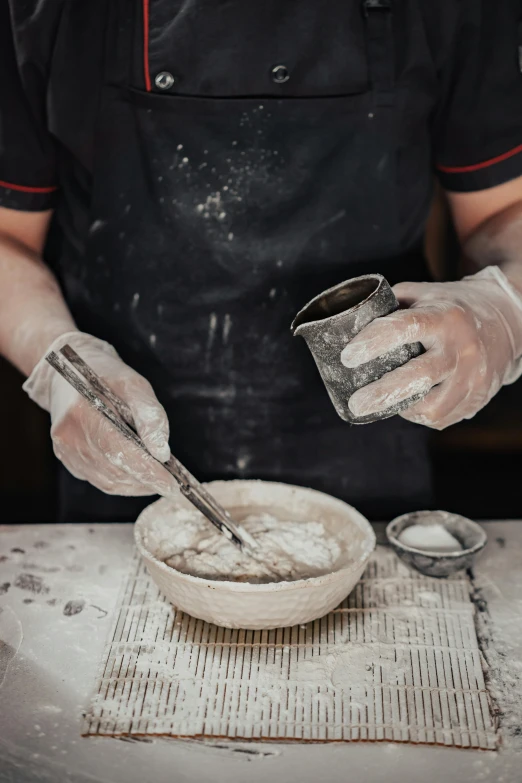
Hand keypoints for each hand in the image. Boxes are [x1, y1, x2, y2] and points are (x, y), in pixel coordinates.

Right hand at [23, 332, 176, 495]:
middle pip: (114, 471)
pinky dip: (120, 482)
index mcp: (84, 413)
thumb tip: (163, 452)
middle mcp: (69, 436)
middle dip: (146, 482)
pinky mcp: (66, 458)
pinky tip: (136, 475)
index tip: (171, 485)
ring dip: (135, 485)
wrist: (68, 373)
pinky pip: (97, 479)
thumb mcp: (134, 385)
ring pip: (106, 481)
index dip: (148, 472)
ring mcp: (65, 449)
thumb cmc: (106, 376)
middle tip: (170, 485)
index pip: (120, 452)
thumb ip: (150, 417)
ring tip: (156, 480)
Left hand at [340, 267, 521, 429]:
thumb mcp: (426, 294)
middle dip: (381, 393)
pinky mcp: (478, 397)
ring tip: (382, 405)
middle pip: (418, 377)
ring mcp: (473, 377)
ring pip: (431, 407)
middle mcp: (461, 349)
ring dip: (400, 409)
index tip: (348, 356)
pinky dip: (420, 414)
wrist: (508, 320)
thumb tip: (347, 322)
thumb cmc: (453, 307)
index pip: (404, 328)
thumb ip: (390, 306)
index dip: (373, 342)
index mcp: (444, 317)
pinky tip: (409, 405)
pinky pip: (442, 417)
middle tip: (356, 403)